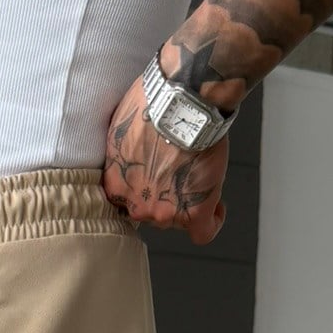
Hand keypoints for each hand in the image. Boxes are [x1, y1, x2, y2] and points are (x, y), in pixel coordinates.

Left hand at [101, 69, 227, 244]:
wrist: (182, 101)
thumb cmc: (153, 105)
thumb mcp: (122, 130)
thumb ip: (125, 155)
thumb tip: (135, 152)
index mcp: (116, 184)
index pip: (128, 202)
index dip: (145, 190)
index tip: (157, 178)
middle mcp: (136, 205)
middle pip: (154, 213)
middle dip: (167, 196)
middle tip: (182, 172)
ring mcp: (164, 212)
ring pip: (178, 221)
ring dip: (189, 202)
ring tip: (201, 175)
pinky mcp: (194, 212)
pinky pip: (204, 232)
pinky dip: (212, 220)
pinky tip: (216, 206)